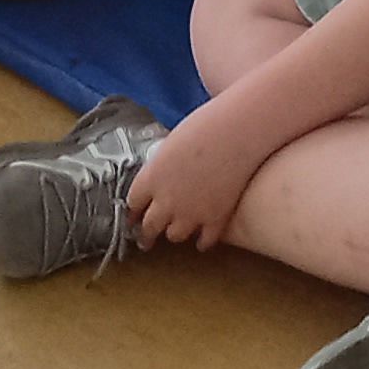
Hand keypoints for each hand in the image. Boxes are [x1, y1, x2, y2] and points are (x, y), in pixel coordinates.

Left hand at [125, 96, 261, 250]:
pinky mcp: (216, 219)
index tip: (132, 217)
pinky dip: (202, 242)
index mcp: (152, 177)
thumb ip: (162, 164)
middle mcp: (167, 200)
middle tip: (145, 240)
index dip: (132, 212)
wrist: (236, 132)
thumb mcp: (171, 142)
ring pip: (175, 235)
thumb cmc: (205, 126)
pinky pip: (205, 240)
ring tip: (175, 233)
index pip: (133, 203)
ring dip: (174, 233)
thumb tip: (162, 170)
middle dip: (146, 235)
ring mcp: (191, 213)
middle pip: (149, 226)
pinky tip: (202, 242)